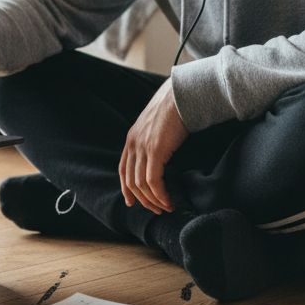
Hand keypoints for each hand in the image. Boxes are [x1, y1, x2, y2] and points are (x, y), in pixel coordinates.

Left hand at [118, 79, 188, 214]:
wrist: (181, 95)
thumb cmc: (174, 109)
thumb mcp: (156, 126)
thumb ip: (152, 140)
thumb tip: (159, 155)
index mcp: (131, 139)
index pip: (123, 170)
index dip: (126, 188)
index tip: (132, 201)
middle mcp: (133, 144)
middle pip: (131, 181)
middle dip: (143, 199)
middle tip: (156, 209)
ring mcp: (143, 148)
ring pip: (142, 184)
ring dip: (153, 200)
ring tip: (165, 207)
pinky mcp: (155, 151)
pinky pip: (153, 181)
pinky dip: (160, 195)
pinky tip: (168, 201)